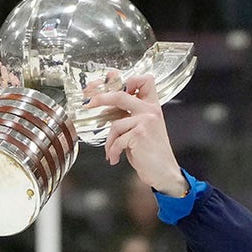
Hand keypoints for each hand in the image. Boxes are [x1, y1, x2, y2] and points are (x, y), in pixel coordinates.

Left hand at [88, 74, 187, 195]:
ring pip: (115, 124)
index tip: (111, 82)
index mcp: (152, 107)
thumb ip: (130, 116)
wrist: (163, 172)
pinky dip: (113, 151)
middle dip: (100, 97)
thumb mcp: (143, 129)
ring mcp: (145, 121)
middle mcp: (150, 111)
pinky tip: (115, 158)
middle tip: (88, 102)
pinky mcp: (139, 134)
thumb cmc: (152, 153)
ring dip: (110, 141)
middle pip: (120, 94)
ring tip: (112, 152)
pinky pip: (116, 140)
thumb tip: (108, 106)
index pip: (144, 80)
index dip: (128, 79)